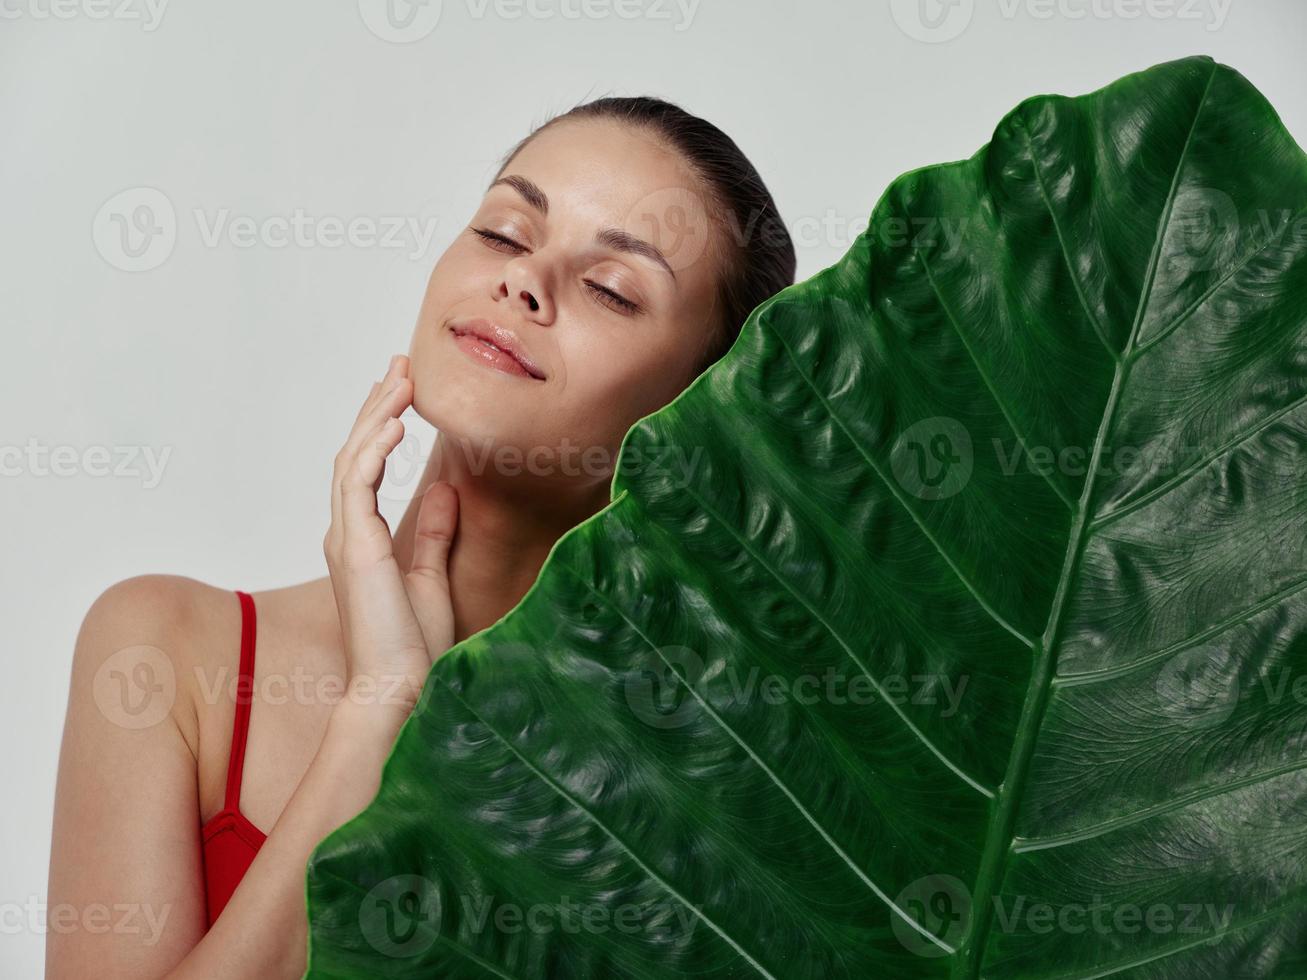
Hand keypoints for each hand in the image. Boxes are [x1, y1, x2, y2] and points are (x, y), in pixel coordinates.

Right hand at [323, 353, 459, 719]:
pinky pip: (357, 483)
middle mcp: (347, 534)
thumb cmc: (411, 645)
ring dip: (376, 416)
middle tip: (399, 366)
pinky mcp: (356, 546)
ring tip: (401, 380)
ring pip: (353, 460)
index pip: (367, 469)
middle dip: (376, 406)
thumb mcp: (431, 576)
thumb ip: (434, 533)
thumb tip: (447, 491)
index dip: (381, 426)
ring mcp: (347, 538)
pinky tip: (394, 422)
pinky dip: (373, 448)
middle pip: (356, 454)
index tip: (402, 391)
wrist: (399, 686)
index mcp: (361, 541)